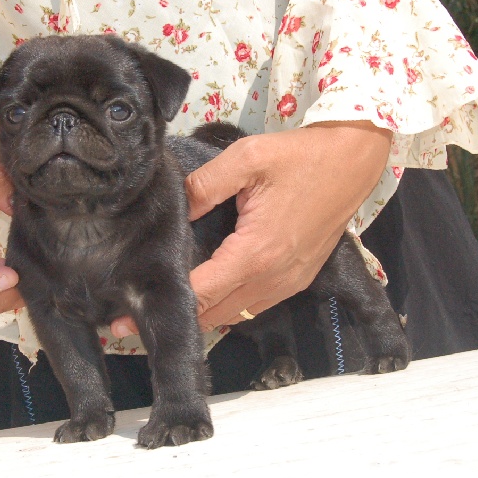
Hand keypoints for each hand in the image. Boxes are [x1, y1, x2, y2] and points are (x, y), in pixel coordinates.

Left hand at [110, 121, 390, 336]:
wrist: (354, 160)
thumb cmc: (301, 156)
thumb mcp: (247, 159)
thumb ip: (204, 186)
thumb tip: (172, 208)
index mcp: (255, 252)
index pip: (199, 292)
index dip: (161, 305)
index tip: (123, 319)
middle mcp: (272, 278)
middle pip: (213, 314)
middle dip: (175, 318)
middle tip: (131, 320)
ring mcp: (288, 283)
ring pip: (234, 315)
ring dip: (201, 317)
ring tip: (165, 309)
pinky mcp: (297, 279)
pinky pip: (254, 305)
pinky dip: (226, 308)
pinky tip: (206, 297)